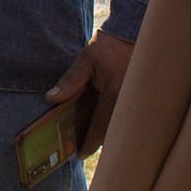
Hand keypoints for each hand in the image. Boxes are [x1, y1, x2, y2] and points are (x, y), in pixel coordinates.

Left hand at [44, 31, 133, 156]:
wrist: (131, 35)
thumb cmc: (108, 48)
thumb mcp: (85, 61)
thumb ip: (70, 81)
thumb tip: (50, 98)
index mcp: (115, 94)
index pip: (100, 128)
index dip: (89, 143)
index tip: (79, 155)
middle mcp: (128, 102)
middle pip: (113, 132)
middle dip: (99, 142)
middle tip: (84, 149)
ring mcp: (136, 101)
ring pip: (121, 127)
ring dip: (109, 134)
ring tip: (94, 139)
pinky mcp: (139, 98)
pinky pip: (127, 118)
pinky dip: (116, 123)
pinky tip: (108, 125)